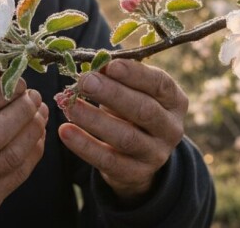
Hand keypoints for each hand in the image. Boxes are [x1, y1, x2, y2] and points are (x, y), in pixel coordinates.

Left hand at [58, 59, 187, 201]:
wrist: (137, 157)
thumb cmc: (131, 112)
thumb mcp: (132, 92)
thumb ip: (117, 79)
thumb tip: (94, 67)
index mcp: (174, 101)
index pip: (160, 84)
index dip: (136, 74)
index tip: (111, 65)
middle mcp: (171, 129)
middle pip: (144, 110)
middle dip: (113, 94)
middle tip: (85, 82)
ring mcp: (156, 154)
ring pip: (126, 137)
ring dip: (95, 119)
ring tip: (70, 106)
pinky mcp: (136, 174)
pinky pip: (108, 160)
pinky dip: (85, 145)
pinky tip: (65, 131)